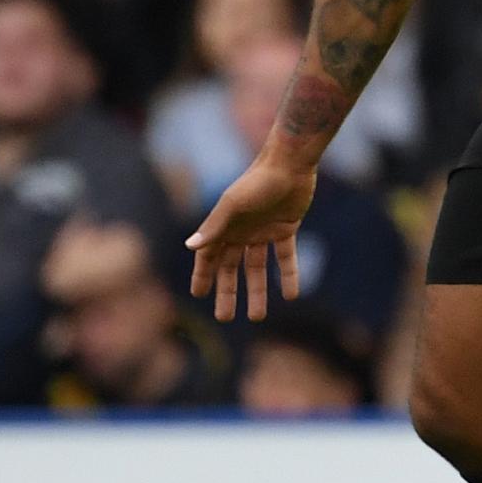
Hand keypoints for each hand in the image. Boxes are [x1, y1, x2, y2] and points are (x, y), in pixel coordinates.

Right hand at [185, 152, 316, 321]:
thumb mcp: (233, 205)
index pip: (209, 257)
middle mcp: (241, 232)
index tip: (198, 295)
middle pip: (231, 268)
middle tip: (225, 318)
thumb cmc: (257, 182)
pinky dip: (288, 275)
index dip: (203, 276)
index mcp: (224, 227)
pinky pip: (286, 257)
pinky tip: (291, 295)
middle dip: (228, 292)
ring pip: (257, 268)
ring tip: (257, 316)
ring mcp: (263, 232)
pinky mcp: (285, 229)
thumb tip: (190, 247)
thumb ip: (214, 227)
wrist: (290, 165)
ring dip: (258, 291)